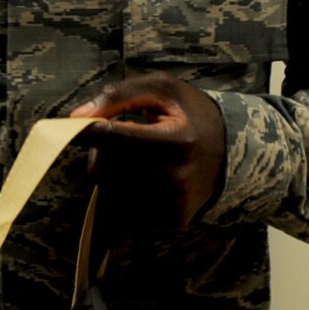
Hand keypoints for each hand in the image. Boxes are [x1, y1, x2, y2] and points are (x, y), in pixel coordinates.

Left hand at [69, 73, 226, 236]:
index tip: (74, 128)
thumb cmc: (190, 113)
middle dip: (103, 152)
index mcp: (175, 140)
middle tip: (124, 138)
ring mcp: (172, 203)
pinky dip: (125, 191)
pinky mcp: (171, 220)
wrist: (234, 151)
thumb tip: (77, 117)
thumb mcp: (162, 89)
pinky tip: (147, 177)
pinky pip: (125, 207)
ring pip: (110, 190)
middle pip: (106, 167)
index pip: (114, 138)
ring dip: (112, 173)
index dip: (88, 132)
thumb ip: (118, 95)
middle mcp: (174, 177)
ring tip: (139, 157)